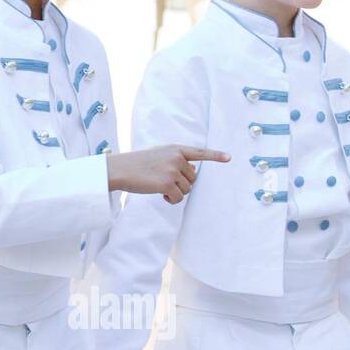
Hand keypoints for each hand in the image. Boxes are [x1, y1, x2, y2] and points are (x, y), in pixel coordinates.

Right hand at [106, 144, 229, 203]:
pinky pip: (179, 198)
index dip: (215, 156)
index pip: (199, 153)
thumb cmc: (137, 164)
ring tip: (160, 187)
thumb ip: (176, 159)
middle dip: (182, 185)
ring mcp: (173, 170)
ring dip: (176, 193)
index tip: (229, 158)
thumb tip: (192, 172)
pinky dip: (172, 200)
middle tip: (164, 182)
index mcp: (176, 149)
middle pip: (193, 179)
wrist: (120, 169)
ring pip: (187, 190)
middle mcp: (177, 158)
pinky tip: (161, 196)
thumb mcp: (159, 155)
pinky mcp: (167, 184)